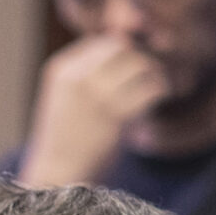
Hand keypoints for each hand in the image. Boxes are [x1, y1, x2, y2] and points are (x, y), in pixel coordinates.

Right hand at [18, 34, 166, 186]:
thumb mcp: (66, 97)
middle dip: (139, 59)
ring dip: (154, 74)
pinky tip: (156, 101)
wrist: (56, 177)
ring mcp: (96, 95)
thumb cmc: (65, 139)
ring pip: (140, 65)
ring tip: (155, 87)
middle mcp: (76, 77)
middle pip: (123, 48)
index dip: (123, 52)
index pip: (102, 42)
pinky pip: (151, 89)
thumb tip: (126, 37)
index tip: (131, 69)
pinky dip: (159, 92)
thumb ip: (90, 69)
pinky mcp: (115, 115)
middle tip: (148, 75)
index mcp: (61, 70)